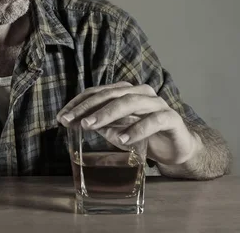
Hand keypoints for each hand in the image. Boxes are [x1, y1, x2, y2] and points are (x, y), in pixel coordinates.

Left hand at [56, 81, 199, 164]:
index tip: (62, 116)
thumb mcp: (119, 130)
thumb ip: (102, 124)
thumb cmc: (145, 135)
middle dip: (88, 107)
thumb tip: (76, 123)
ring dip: (107, 114)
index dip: (79, 103)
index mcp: (126, 92)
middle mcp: (141, 93)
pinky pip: (154, 120)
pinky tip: (124, 139)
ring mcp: (157, 103)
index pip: (99, 92)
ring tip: (90, 126)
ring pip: (130, 102)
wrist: (177, 147)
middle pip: (111, 94)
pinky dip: (137, 129)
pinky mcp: (171, 118)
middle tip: (72, 121)